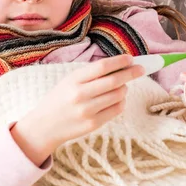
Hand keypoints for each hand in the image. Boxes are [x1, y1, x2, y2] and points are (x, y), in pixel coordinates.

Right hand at [11, 54, 144, 165]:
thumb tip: (119, 66)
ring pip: (118, 95)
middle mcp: (80, 95)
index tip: (130, 58)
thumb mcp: (69, 81)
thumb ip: (91, 74)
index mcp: (74, 80)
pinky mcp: (93, 124)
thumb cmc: (59, 99)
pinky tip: (117, 99)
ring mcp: (87, 111)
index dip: (120, 61)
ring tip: (122, 86)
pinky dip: (121, 102)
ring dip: (125, 88)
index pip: (103, 66)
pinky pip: (116, 109)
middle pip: (114, 80)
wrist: (44, 126)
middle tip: (140, 69)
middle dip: (131, 73)